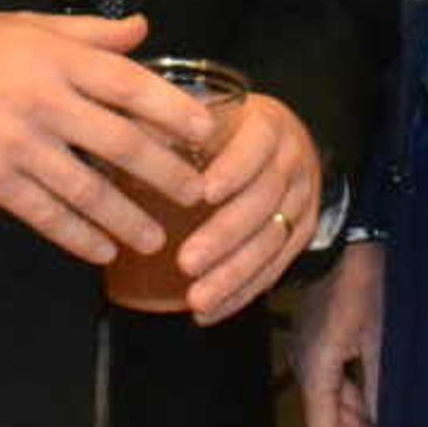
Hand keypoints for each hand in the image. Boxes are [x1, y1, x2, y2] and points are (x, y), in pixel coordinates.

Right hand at [0, 11, 210, 263]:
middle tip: (196, 195)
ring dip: (125, 218)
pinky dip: (76, 236)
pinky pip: (43, 214)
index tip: (206, 132)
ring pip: (85, 189)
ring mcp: (16, 145)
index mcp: (56, 59)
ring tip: (155, 239)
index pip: (128, 85)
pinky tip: (101, 250)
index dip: (172, 110)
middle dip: (163, 173)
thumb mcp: (28, 25)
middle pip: (118, 143)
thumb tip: (143, 29)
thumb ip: (90, 32)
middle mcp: (42, 102)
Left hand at [172, 95, 321, 325]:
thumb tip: (125, 142)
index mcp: (268, 126)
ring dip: (233, 275)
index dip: (233, 170)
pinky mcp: (302, 233)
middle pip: (263, 201)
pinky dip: (242, 293)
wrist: (284, 142)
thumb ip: (171, 127)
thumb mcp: (207, 114)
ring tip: (196, 299)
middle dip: (224, 236)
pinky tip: (211, 312)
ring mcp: (302, 200)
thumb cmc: (230, 129)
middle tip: (186, 262)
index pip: (257, 147)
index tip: (203, 193)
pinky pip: (276, 268)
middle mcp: (291, 163)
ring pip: (272, 242)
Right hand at [290, 238, 384, 426]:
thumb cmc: (366, 283)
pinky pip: (334, 380)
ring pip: (330, 401)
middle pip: (326, 420)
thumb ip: (381, 387)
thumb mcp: (381, 337)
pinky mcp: (320, 335)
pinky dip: (353, 401)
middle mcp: (306, 363)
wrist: (347, 232)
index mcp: (316, 368)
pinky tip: (374, 405)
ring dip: (356, 424)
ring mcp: (310, 349)